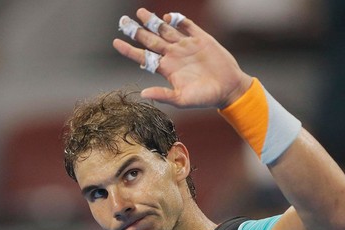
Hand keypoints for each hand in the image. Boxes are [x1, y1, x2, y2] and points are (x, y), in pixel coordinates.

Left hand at [113, 8, 252, 108]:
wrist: (228, 89)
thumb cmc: (206, 98)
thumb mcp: (183, 100)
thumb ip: (163, 95)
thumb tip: (143, 94)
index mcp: (167, 69)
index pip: (143, 57)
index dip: (129, 50)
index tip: (115, 42)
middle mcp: (173, 55)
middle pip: (150, 40)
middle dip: (136, 30)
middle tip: (123, 21)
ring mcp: (186, 46)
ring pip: (165, 30)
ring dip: (153, 21)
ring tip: (140, 12)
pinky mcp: (200, 39)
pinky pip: (186, 25)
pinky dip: (177, 20)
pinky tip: (168, 18)